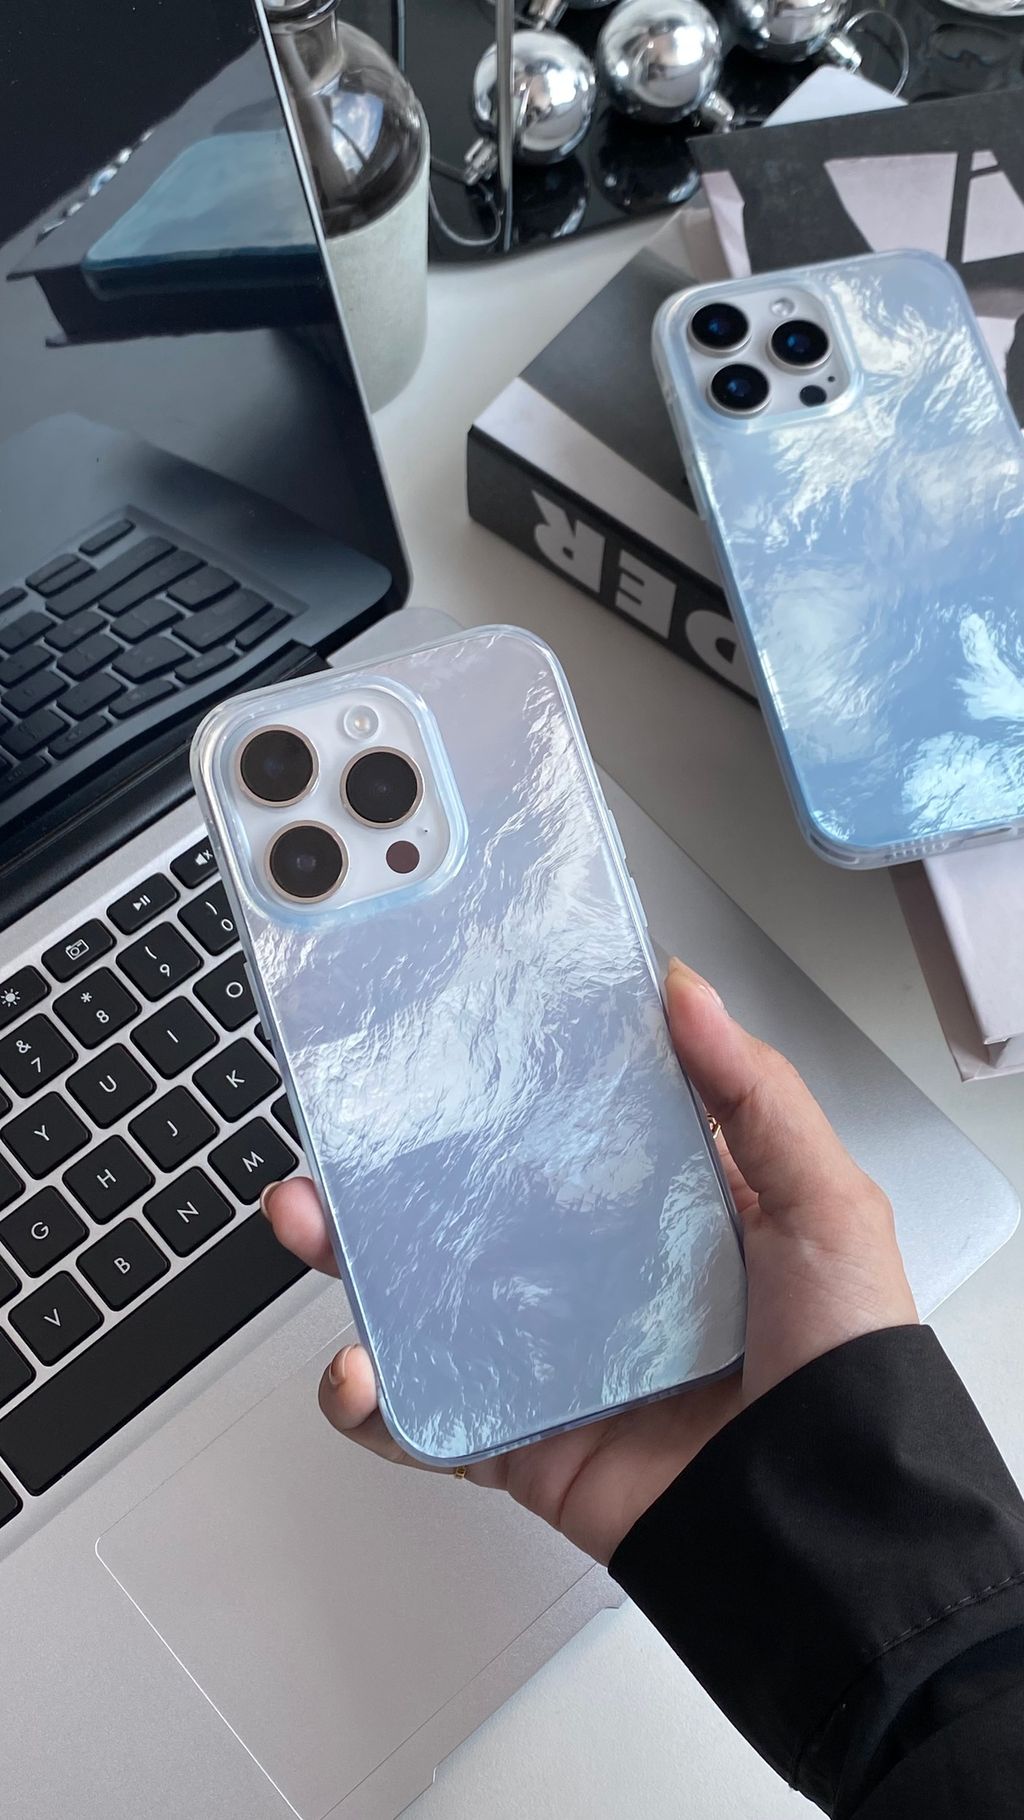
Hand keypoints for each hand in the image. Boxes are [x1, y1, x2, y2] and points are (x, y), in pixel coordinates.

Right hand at [263, 959, 916, 1565]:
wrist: (826, 1532)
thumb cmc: (843, 1362)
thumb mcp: (824, 1205)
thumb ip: (756, 1094)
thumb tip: (682, 986)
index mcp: (659, 1213)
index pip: (561, 1131)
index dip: (498, 1087)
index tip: (437, 1042)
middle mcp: (594, 1279)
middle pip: (468, 1210)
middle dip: (388, 1173)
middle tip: (339, 1137)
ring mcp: (548, 1360)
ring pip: (424, 1302)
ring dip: (350, 1264)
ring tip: (309, 1227)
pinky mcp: (520, 1441)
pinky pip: (425, 1419)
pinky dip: (372, 1402)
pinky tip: (356, 1369)